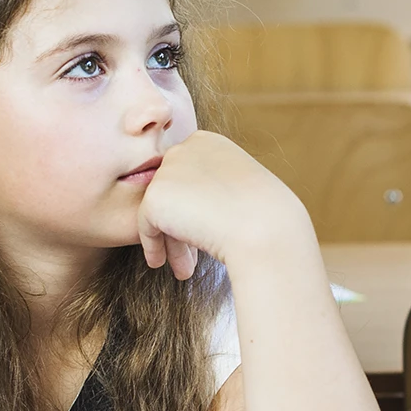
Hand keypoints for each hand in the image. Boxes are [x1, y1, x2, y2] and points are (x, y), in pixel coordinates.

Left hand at [137, 131, 311, 278]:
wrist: (263, 227)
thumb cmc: (264, 214)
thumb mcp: (242, 190)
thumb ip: (214, 189)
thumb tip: (197, 209)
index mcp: (208, 143)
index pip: (189, 176)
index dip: (195, 207)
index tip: (205, 232)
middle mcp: (185, 149)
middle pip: (173, 193)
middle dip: (180, 226)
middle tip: (190, 258)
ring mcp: (167, 171)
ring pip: (160, 211)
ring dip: (170, 240)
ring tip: (182, 268)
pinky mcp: (155, 196)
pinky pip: (146, 226)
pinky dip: (153, 246)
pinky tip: (160, 263)